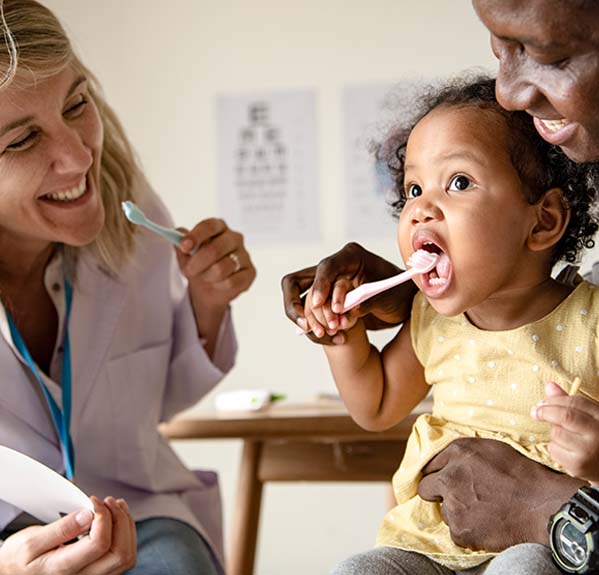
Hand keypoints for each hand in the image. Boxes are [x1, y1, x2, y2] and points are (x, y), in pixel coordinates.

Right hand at [0, 496, 135, 574]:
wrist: (14, 573)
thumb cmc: (20, 558)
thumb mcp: (30, 542)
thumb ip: (60, 529)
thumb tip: (88, 515)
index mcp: (64, 569)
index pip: (99, 544)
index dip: (103, 516)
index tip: (93, 501)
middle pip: (120, 553)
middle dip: (120, 520)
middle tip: (107, 501)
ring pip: (126, 555)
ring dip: (126, 525)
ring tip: (114, 505)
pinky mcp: (99, 571)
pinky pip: (122, 554)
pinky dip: (125, 532)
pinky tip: (115, 516)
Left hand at [177, 218, 255, 310]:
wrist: (209, 287)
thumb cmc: (198, 265)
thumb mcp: (185, 255)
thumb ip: (181, 244)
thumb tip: (178, 235)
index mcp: (219, 227)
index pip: (209, 226)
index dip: (196, 236)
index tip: (184, 247)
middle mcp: (235, 238)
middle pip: (215, 249)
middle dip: (197, 263)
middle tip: (188, 271)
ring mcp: (245, 255)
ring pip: (221, 269)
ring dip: (207, 276)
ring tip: (204, 277)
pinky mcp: (250, 273)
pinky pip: (231, 282)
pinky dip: (219, 286)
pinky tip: (217, 284)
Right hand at [281, 242, 414, 343]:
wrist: (403, 305)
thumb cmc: (399, 294)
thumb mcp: (388, 297)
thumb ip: (367, 302)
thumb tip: (348, 311)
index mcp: (350, 257)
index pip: (326, 267)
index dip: (319, 285)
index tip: (317, 304)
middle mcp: (334, 269)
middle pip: (296, 282)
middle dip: (296, 305)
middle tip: (308, 326)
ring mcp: (326, 286)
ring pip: (301, 302)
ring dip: (312, 321)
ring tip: (331, 334)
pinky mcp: (325, 303)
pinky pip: (311, 316)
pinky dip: (319, 329)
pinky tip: (337, 338)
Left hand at [417, 438, 583, 551]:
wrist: (541, 506)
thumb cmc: (520, 474)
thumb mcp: (490, 448)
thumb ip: (461, 452)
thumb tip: (444, 458)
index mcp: (457, 453)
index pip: (429, 464)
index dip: (438, 473)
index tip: (444, 479)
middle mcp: (449, 477)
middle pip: (426, 488)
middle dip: (438, 492)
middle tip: (459, 496)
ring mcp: (453, 506)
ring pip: (444, 511)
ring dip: (456, 511)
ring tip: (481, 509)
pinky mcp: (460, 531)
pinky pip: (456, 531)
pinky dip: (467, 530)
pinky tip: (486, 523)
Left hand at [532, 381, 598, 484]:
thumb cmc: (592, 437)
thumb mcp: (586, 417)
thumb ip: (568, 402)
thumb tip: (549, 385)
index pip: (575, 402)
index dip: (554, 400)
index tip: (541, 402)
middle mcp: (598, 433)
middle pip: (565, 416)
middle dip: (546, 411)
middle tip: (535, 412)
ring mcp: (589, 450)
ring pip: (557, 433)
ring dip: (553, 433)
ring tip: (563, 437)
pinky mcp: (578, 465)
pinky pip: (554, 450)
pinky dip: (554, 448)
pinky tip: (565, 451)